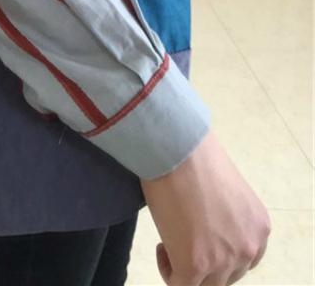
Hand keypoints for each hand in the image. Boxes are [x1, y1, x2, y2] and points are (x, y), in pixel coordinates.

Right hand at [140, 129, 270, 285]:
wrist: (175, 148)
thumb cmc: (192, 155)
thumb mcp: (224, 189)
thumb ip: (224, 214)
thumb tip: (206, 221)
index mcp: (259, 227)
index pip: (245, 259)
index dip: (219, 252)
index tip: (198, 236)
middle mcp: (249, 248)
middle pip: (226, 275)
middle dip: (202, 261)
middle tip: (180, 237)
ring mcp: (224, 259)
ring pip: (206, 284)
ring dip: (185, 268)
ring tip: (168, 242)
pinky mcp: (195, 264)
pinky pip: (181, 285)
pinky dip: (168, 270)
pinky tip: (161, 246)